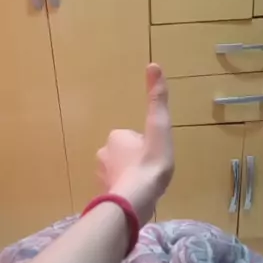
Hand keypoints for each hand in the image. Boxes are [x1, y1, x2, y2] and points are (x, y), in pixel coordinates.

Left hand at [96, 63, 173, 224]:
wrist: (136, 199)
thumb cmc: (150, 162)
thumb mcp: (159, 127)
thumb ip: (157, 99)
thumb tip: (153, 63)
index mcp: (117, 136)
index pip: (134, 136)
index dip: (147, 144)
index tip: (155, 154)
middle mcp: (103, 152)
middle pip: (126, 152)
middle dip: (137, 158)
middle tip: (151, 169)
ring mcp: (102, 175)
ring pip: (121, 169)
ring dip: (132, 174)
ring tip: (146, 185)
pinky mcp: (105, 193)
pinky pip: (118, 186)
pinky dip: (127, 189)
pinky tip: (138, 196)